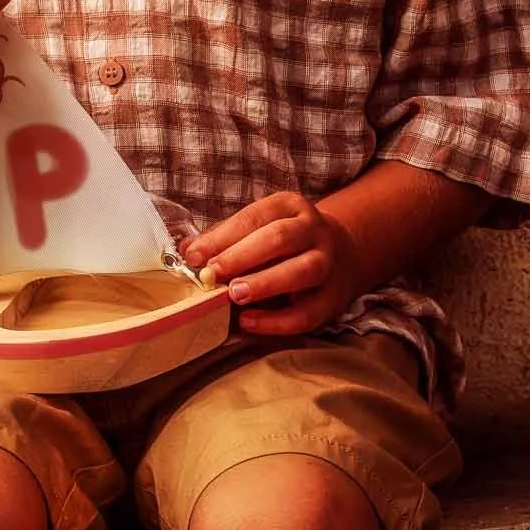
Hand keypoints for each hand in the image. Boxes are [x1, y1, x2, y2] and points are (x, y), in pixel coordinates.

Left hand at [180, 191, 362, 337]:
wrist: (342, 254)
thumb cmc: (285, 243)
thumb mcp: (259, 229)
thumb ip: (224, 238)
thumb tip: (187, 251)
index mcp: (290, 207)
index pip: (255, 217)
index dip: (223, 237)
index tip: (195, 256)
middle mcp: (314, 231)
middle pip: (280, 239)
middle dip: (242, 257)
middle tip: (214, 274)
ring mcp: (329, 263)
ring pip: (302, 271)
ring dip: (265, 283)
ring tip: (234, 295)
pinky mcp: (334, 298)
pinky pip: (308, 313)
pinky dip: (277, 321)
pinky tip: (249, 321)